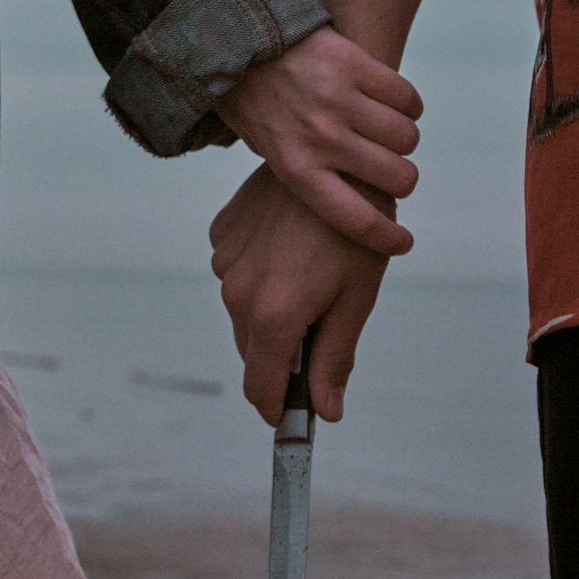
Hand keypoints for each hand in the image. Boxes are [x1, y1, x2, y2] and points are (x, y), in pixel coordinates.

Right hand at [210, 163, 389, 424]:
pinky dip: (259, 276)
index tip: (291, 418)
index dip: (277, 409)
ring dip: (270, 313)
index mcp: (275, 315)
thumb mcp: (356, 299)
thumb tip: (326, 411)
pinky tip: (291, 252)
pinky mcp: (222, 235)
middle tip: (321, 330)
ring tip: (311, 277)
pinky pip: (237, 273)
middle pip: (252, 351)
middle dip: (281, 357)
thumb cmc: (356, 233)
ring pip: (243, 313)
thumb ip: (335, 359)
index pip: (262, 386)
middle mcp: (238, 292)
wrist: (337, 160)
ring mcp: (225, 261)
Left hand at [215, 26, 420, 256]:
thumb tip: (358, 202)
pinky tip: (393, 104)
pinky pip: (406, 98)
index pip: (357, 219)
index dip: (388, 238)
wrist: (237, 42)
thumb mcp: (273, 154)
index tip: (402, 242)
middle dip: (402, 180)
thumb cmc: (256, 106)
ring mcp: (339, 101)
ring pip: (406, 138)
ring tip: (388, 133)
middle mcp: (321, 140)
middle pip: (396, 178)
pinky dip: (407, 105)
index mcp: (296, 171)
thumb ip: (312, 178)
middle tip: (393, 171)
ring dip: (404, 140)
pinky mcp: (354, 65)